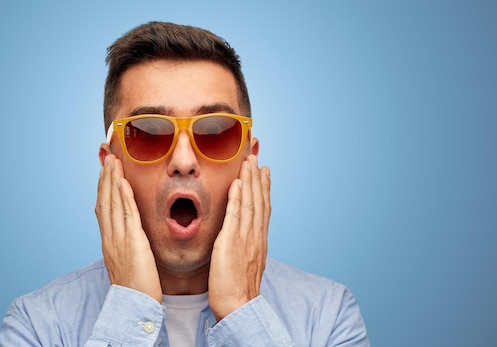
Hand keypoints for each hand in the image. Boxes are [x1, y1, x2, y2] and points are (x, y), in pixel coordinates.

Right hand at [95, 154, 161, 302]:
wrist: (133, 304)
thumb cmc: (135, 287)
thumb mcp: (127, 261)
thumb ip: (126, 245)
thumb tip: (130, 235)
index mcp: (109, 241)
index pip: (103, 209)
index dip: (102, 188)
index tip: (104, 171)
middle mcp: (110, 237)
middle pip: (104, 201)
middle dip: (104, 178)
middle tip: (107, 157)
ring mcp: (118, 239)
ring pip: (112, 204)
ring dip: (112, 180)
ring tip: (113, 161)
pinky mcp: (132, 242)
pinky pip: (126, 215)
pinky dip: (123, 196)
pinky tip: (122, 181)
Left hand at [208, 155, 271, 320]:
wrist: (238, 306)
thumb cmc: (237, 291)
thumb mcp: (245, 265)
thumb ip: (246, 249)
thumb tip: (244, 242)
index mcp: (258, 241)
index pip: (263, 209)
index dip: (264, 189)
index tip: (265, 171)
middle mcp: (255, 237)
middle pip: (260, 201)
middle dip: (258, 178)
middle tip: (257, 157)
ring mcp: (245, 238)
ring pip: (251, 203)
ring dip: (250, 180)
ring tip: (249, 161)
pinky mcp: (232, 242)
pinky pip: (236, 215)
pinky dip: (238, 197)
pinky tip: (239, 182)